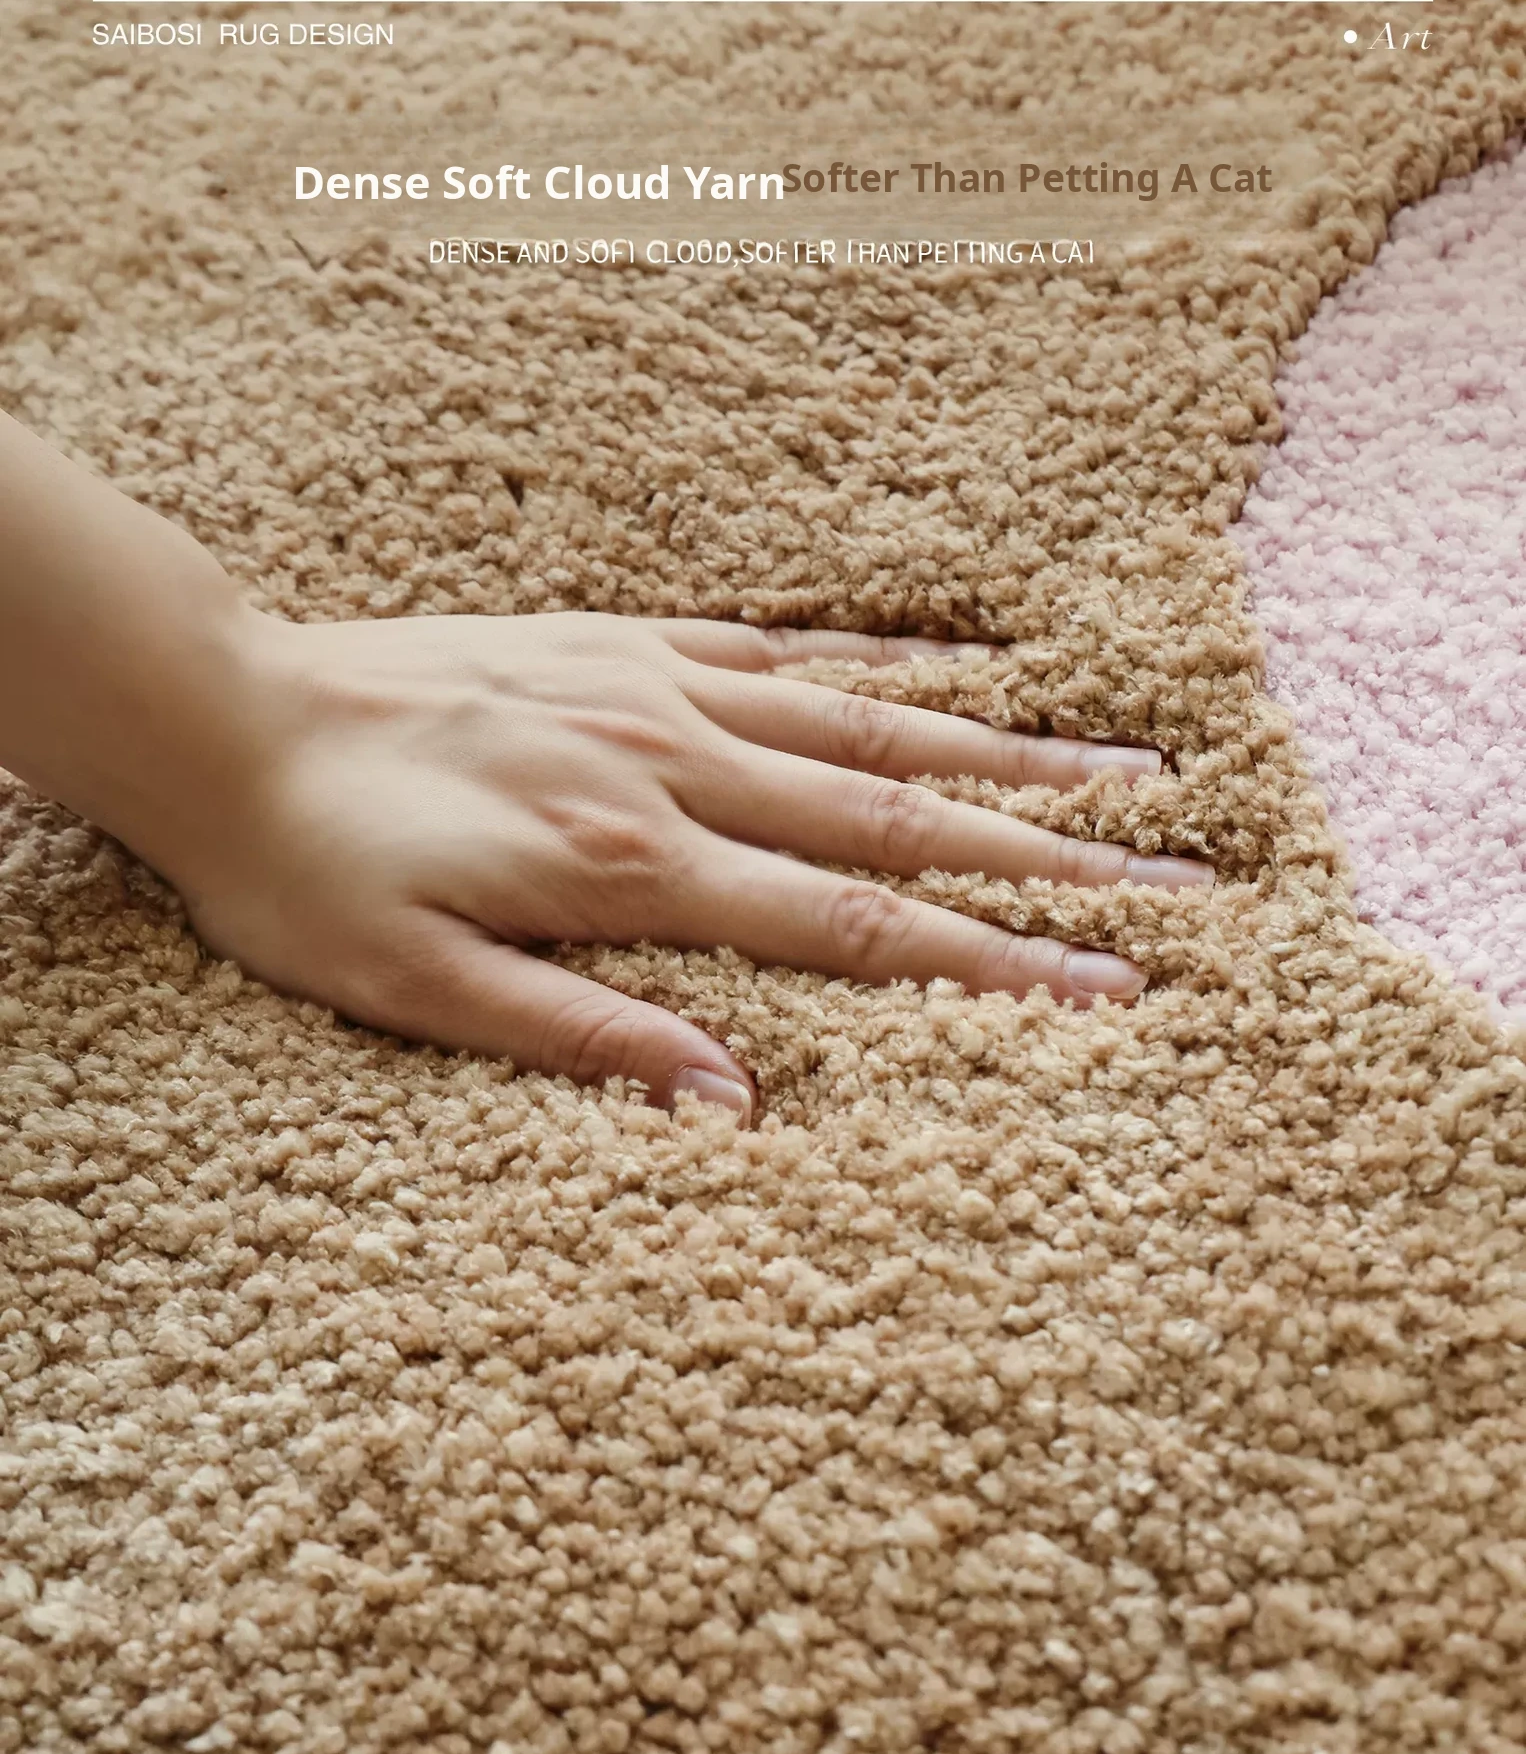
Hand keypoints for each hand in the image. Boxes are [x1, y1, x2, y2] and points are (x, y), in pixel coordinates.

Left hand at [155, 610, 1210, 1123]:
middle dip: (1050, 855)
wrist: (227, 714)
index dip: (993, 958)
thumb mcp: (414, 988)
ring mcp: (660, 690)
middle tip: (1177, 877)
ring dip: (1005, 754)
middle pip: (899, 818)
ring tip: (1123, 769)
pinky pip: (790, 652)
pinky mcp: (629, 645)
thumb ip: (581, 1039)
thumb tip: (732, 1107)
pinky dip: (889, 668)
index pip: (855, 922)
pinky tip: (962, 673)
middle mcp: (675, 764)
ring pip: (869, 725)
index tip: (1110, 985)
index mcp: (634, 863)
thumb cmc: (308, 868)